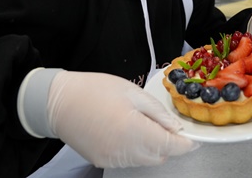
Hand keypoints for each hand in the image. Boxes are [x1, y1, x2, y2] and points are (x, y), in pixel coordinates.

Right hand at [47, 71, 199, 167]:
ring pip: (145, 160)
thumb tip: (175, 127)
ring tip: (143, 124)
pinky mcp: (103, 160)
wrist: (58, 101)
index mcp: (134, 130)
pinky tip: (128, 132)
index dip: (186, 144)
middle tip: (167, 125)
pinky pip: (129, 160)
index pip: (171, 146)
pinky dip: (135, 150)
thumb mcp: (132, 92)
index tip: (193, 139)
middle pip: (160, 156)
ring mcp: (113, 158)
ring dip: (152, 148)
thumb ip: (157, 112)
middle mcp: (125, 150)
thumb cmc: (94, 90)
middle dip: (168, 144)